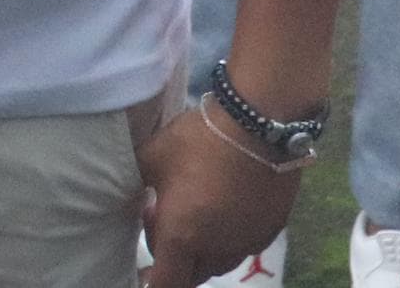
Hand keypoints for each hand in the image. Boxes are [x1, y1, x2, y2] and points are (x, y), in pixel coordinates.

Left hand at [137, 100, 299, 287]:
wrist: (257, 126)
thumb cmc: (197, 141)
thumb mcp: (152, 156)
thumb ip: (137, 184)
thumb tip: (130, 194)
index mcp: (182, 237)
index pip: (166, 282)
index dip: (152, 282)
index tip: (143, 272)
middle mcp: (217, 250)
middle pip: (192, 275)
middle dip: (174, 261)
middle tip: (162, 223)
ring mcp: (247, 243)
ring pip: (218, 262)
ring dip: (200, 250)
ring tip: (191, 211)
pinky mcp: (269, 232)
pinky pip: (240, 246)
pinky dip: (225, 236)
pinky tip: (220, 206)